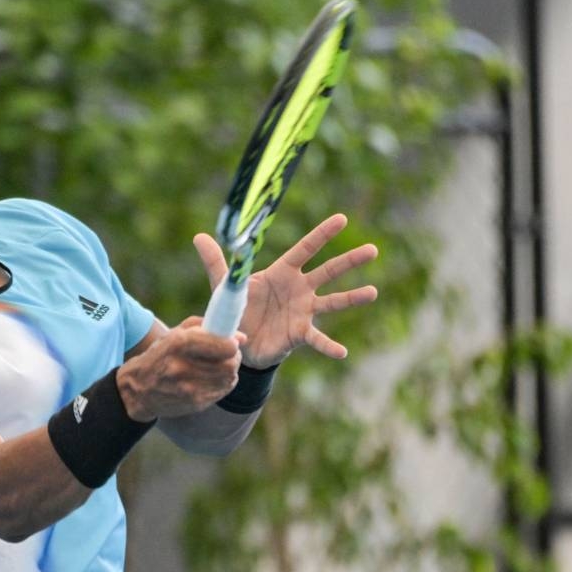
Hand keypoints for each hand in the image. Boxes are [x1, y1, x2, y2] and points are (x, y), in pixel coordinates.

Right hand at [116, 318, 244, 420]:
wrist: (139, 390)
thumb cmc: (160, 356)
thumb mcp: (176, 333)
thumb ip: (208, 327)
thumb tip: (242, 338)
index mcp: (178, 343)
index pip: (224, 345)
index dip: (231, 344)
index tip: (230, 343)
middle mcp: (183, 367)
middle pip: (230, 364)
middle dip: (234, 358)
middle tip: (229, 355)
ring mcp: (189, 388)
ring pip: (229, 378)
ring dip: (230, 371)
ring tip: (220, 366)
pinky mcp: (195, 403)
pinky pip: (222, 391)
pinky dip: (223, 383)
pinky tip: (212, 378)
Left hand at [194, 213, 377, 368]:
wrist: (238, 344)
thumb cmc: (237, 310)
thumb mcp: (225, 287)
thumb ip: (216, 262)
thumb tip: (199, 235)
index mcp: (282, 273)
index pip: (305, 250)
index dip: (322, 234)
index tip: (342, 219)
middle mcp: (299, 289)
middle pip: (328, 271)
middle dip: (349, 260)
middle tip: (373, 249)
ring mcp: (303, 311)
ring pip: (333, 301)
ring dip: (353, 297)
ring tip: (373, 292)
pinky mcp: (300, 334)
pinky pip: (317, 340)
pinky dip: (329, 346)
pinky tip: (343, 352)